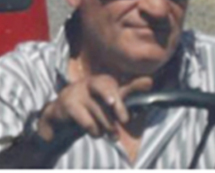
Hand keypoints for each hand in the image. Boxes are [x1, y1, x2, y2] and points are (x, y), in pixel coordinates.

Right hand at [38, 74, 153, 141]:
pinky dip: (95, 131)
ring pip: (99, 113)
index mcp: (101, 80)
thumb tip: (150, 81)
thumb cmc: (93, 102)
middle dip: (116, 104)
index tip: (122, 105)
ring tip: (112, 134)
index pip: (112, 84)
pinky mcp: (69, 105)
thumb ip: (130, 89)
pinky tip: (95, 132)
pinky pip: (88, 122)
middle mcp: (89, 83)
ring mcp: (77, 93)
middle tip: (125, 119)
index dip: (119, 95)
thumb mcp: (111, 96)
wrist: (64, 109)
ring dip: (108, 127)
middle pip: (103, 89)